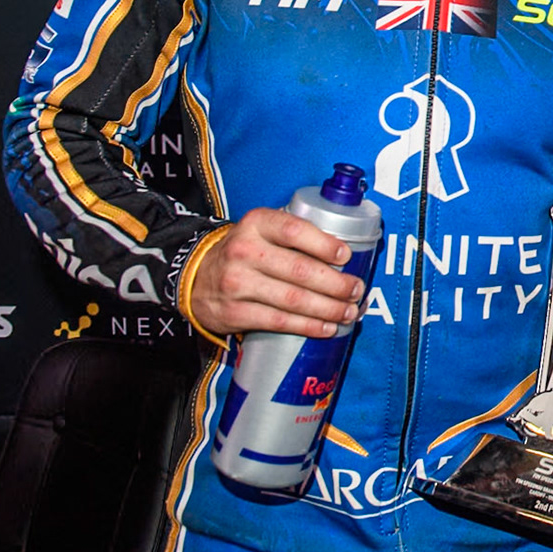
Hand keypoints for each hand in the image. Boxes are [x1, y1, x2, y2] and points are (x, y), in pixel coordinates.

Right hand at [186, 208, 364, 337]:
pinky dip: (307, 326)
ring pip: (293, 300)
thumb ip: (294, 235)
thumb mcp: (261, 231)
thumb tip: (344, 256)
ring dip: (328, 308)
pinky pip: (279, 322)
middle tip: (356, 290)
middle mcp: (245, 251)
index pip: (294, 231)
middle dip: (336, 284)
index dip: (324, 245)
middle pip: (300, 270)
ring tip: (348, 311)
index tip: (346, 257)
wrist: (195, 277)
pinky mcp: (234, 313)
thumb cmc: (244, 252)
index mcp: (256, 224)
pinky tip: (326, 327)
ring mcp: (237, 284)